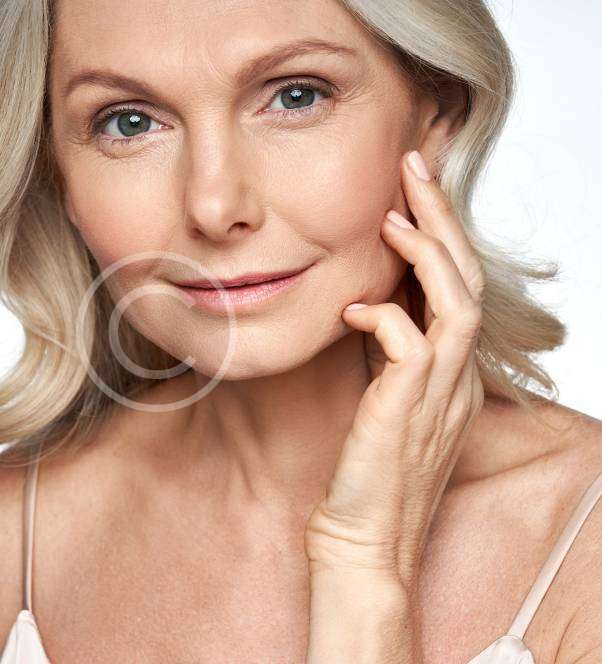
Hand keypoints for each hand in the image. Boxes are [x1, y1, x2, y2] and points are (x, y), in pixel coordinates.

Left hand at [303, 149, 485, 592]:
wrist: (362, 542)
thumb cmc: (365, 474)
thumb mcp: (384, 401)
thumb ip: (389, 355)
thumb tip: (370, 304)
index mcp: (453, 375)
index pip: (460, 289)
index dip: (442, 238)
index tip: (412, 194)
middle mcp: (457, 380)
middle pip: (468, 281)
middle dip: (443, 220)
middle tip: (414, 169)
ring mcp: (439, 395)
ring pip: (457, 302)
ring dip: (428, 253)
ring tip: (396, 214)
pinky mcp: (407, 411)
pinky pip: (410, 344)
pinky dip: (384, 315)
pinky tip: (354, 308)